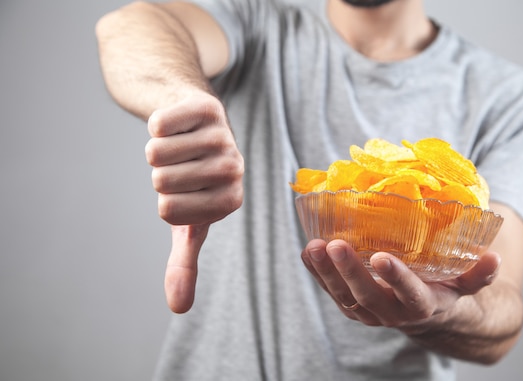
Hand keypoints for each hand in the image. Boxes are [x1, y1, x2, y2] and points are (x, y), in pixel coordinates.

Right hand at [145, 93, 243, 312]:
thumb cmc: (191, 180)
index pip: (169, 211)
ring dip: (156, 148)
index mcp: (230, 200)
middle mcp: (233, 168)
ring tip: (179, 145)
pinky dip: (157, 123)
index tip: (185, 190)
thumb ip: (185, 264)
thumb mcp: (188, 223)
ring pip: (157, 152)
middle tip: (180, 164)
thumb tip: (178, 308)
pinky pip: (160, 123)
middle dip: (159, 173)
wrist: (193, 126)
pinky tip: (179, 123)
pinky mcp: (207, 108)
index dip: (164, 200)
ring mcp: (224, 136)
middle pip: (162, 181)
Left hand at [301, 239, 499, 330]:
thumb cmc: (449, 292)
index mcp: (424, 305)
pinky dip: (318, 274)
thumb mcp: (468, 285)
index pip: (411, 294)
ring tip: (314, 247)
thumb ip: (478, 273)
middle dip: (350, 272)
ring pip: (344, 297)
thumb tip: (495, 256)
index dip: (398, 278)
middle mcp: (393, 314)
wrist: (430, 318)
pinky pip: (333, 292)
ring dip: (326, 273)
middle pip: (369, 296)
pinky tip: (308, 251)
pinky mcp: (354, 307)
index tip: (383, 257)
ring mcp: (370, 312)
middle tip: (335, 245)